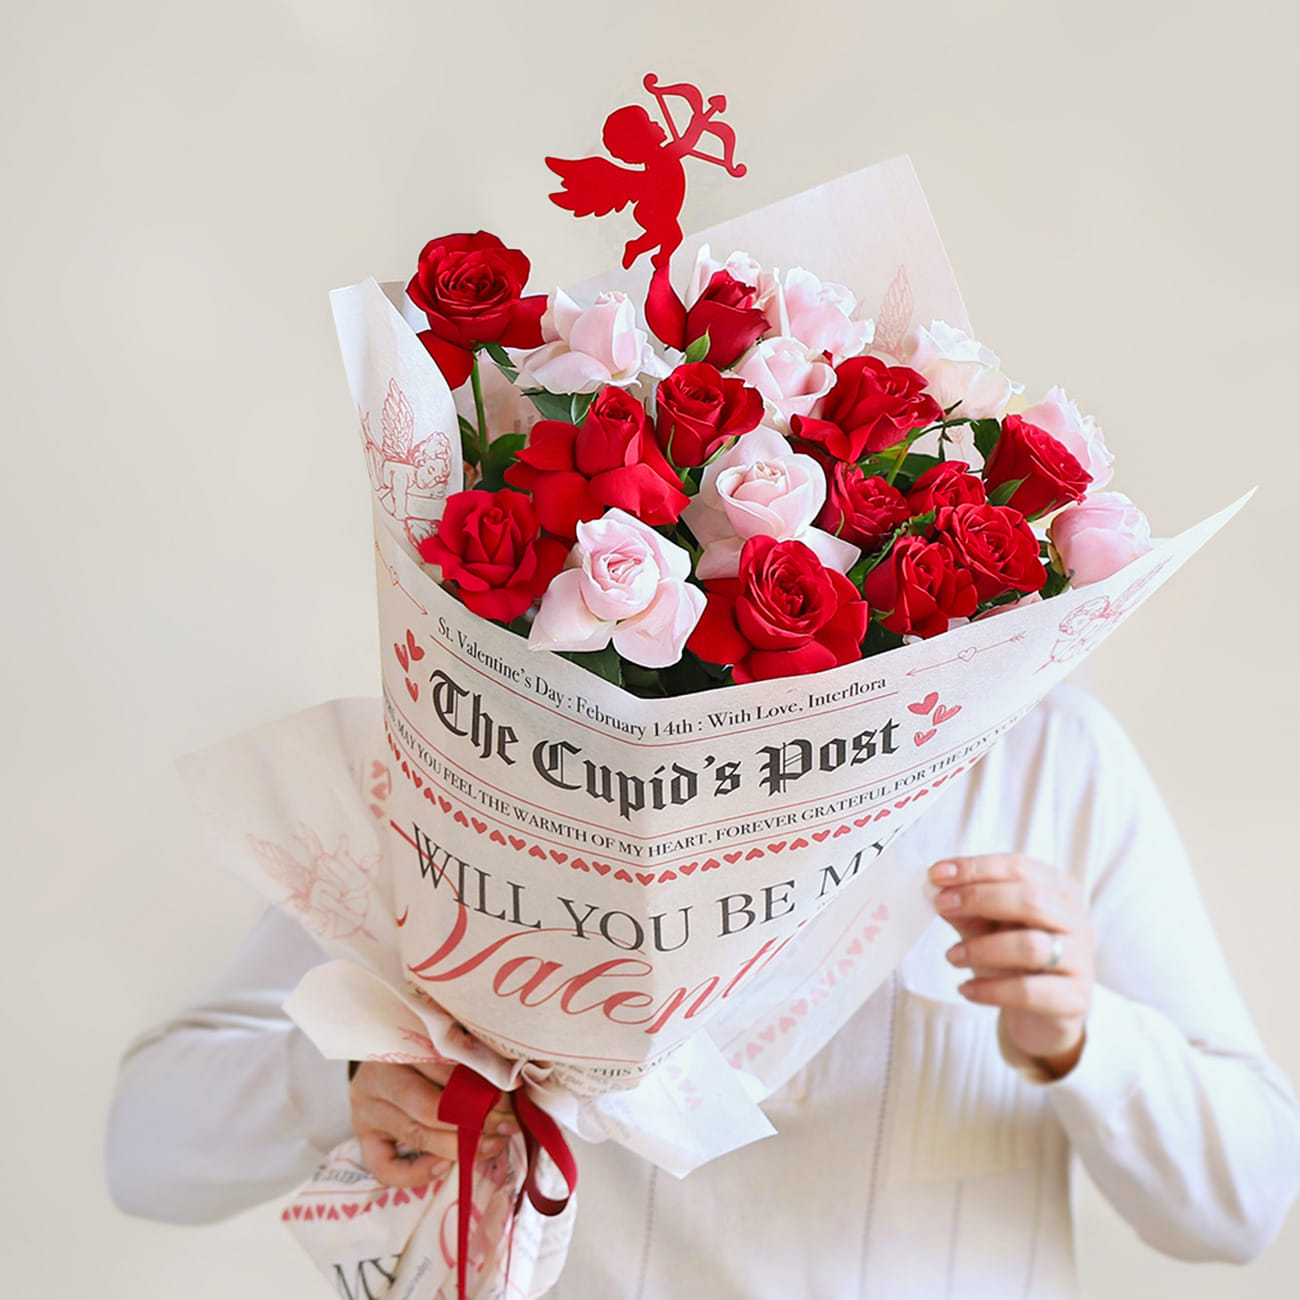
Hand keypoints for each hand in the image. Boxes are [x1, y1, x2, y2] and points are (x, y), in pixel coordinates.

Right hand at [349, 1060, 518, 1187]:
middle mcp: (375, 1078)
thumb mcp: (438, 1045)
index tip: (509, 1097)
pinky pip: (385, 1168)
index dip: (479, 1087)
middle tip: (506, 1127)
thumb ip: (465, 1061)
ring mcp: (364, 1110)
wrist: (382, 1053)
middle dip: (475, 1122)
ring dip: (459, 1146)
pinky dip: (417, 1173)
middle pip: (429, 1107)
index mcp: (396, 1044)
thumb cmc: (420, 1049)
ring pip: (416, 1135)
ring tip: (491, 1145)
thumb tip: (509, 1089)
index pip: (441, 1070)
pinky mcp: (362, 1137)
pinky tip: (443, 1166)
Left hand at [929, 854, 1094, 1078]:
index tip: (936, 874)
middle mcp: (1077, 919)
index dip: (975, 868)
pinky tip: (966, 989)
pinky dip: (991, 989)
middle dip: (978, 899)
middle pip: (1030, 900)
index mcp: (1060, 889)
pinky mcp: (1074, 999)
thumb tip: (934, 890)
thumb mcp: (988, 927)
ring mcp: (1081, 959)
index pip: (1018, 867)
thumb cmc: (1015, 959)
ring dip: (981, 948)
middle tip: (941, 905)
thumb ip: (967, 909)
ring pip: (1030, 946)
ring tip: (951, 956)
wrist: (1043, 1013)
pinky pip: (1028, 991)